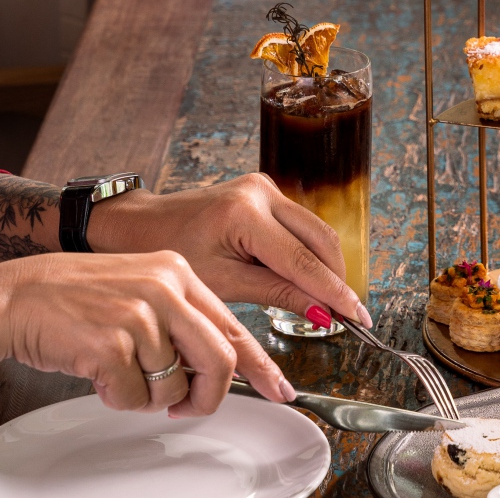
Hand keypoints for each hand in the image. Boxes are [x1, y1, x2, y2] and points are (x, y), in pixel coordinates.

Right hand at [0, 251, 294, 415]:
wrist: (15, 295)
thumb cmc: (75, 299)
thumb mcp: (141, 291)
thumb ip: (182, 320)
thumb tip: (220, 365)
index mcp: (179, 273)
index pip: (236, 325)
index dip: (263, 365)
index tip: (280, 389)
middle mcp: (165, 287)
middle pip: (221, 358)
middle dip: (211, 395)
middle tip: (188, 406)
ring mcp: (139, 313)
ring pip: (176, 383)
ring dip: (149, 395)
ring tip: (122, 375)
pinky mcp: (111, 342)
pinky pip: (137, 395)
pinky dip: (121, 399)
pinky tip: (101, 377)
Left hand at [87, 174, 370, 329]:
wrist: (140, 225)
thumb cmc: (169, 253)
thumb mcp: (221, 283)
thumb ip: (275, 294)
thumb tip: (321, 313)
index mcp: (244, 214)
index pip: (302, 260)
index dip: (333, 291)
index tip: (355, 316)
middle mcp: (261, 192)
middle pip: (321, 239)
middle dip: (338, 279)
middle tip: (352, 314)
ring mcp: (265, 188)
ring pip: (317, 231)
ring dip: (327, 267)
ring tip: (336, 303)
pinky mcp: (266, 192)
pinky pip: (302, 226)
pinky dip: (312, 255)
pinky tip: (314, 282)